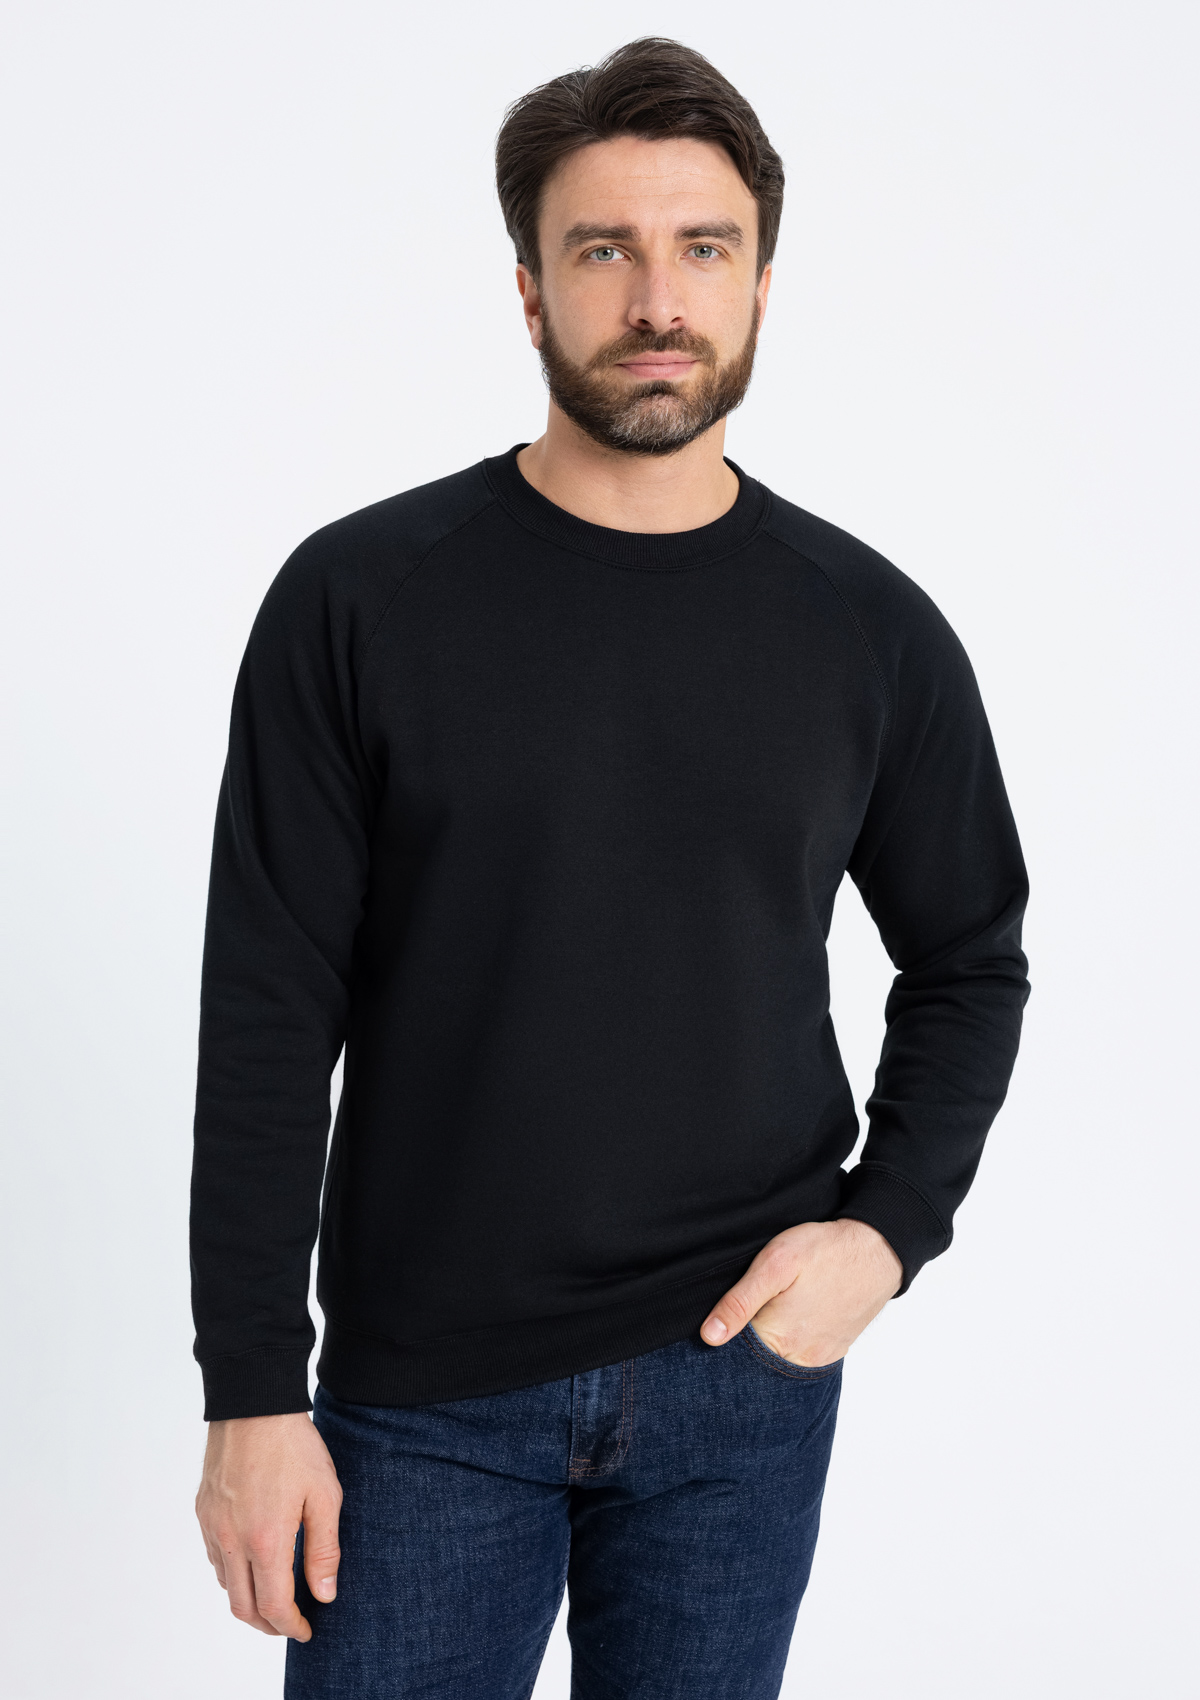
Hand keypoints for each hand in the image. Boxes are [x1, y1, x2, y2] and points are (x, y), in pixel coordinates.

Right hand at [196, 1411, 342, 1640]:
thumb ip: (324, 1550)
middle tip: (291, 1622)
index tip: (307, 1630)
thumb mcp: (324, 1496)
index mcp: (265, 1540)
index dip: (290, 1627)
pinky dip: (233, 1572)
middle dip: (268, 1624)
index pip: (273, 1607)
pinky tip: (254, 1559)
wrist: (253, 1403)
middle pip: (243, 1607)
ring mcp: (213, 1526)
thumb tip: (324, 1595)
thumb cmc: (293, 1446)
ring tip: (275, 1592)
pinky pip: (215, 1557)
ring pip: (225, 1584)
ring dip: (248, 1599)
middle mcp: (231, 1540)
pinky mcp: (203, 1511)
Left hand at [700, 1219, 902, 1365]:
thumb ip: (740, 1301)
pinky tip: (791, 1316)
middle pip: (756, 1361)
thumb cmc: (825, 1250)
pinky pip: (801, 1357)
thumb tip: (709, 1337)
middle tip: (750, 1305)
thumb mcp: (774, 1263)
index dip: (722, 1333)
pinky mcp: (833, 1351)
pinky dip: (790, 1342)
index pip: (734, 1354)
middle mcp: (801, 1359)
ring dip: (768, 1341)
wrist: (877, 1250)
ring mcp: (820, 1358)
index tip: (722, 1315)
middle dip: (745, 1340)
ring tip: (773, 1308)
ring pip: (778, 1360)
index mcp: (780, 1339)